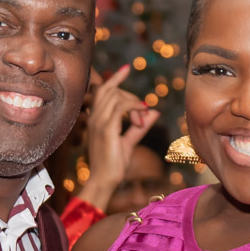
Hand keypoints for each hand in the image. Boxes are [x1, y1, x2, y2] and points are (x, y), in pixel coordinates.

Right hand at [79, 65, 159, 211]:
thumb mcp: (129, 141)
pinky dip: (133, 107)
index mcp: (96, 119)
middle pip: (111, 91)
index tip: (126, 68)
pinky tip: (141, 113)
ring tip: (141, 121)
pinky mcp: (106, 129)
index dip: (115, 78)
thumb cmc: (113, 165)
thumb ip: (140, 126)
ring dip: (134, 104)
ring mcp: (99, 122)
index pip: (102, 91)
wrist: (104, 181)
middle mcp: (95, 118)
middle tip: (142, 115)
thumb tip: (154, 112)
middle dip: (131, 97)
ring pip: (116, 97)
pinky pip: (120, 107)